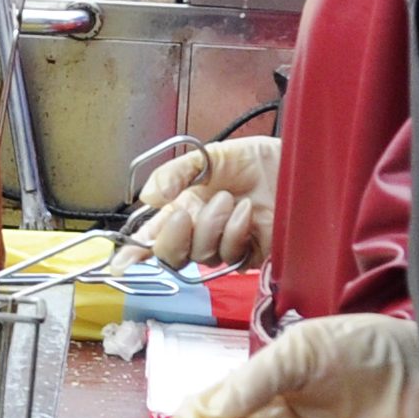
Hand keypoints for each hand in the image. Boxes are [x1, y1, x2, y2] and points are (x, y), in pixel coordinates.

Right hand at [129, 136, 279, 269]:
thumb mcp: (210, 155)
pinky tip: (247, 212)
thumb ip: (176, 173)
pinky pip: (231, 256)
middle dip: (173, 237)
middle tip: (185, 213)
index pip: (152, 236)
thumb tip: (149, 198)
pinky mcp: (250, 254)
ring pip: (201, 255)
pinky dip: (235, 232)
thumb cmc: (256, 160)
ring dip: (212, 226)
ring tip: (229, 199)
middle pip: (171, 255)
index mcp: (183, 207)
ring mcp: (224, 244)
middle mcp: (200, 230)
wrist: (297, 165)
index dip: (134, 252)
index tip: (121, 262)